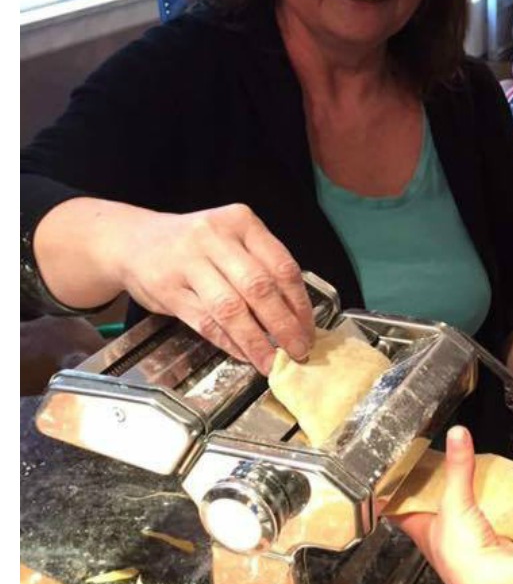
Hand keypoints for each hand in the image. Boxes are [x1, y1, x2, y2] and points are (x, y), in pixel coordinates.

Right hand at [111, 204, 314, 364]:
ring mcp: (187, 262)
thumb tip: (296, 315)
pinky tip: (243, 354)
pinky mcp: (166, 288)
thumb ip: (260, 266)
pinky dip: (227, 341)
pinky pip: (204, 320)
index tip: (310, 329)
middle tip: (299, 349)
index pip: (282, 266)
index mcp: (241, 222)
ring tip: (272, 361)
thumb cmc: (192, 245)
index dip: (300, 303)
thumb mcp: (230, 240)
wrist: (131, 240)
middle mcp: (214, 237)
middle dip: (284, 325)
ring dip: (256, 340)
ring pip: (231, 308)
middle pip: (259, 288)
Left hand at [396, 427, 512, 583]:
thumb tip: (457, 432)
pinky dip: (486, 513)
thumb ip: (458, 467)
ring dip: (459, 504)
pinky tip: (494, 499)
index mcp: (420, 531)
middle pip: (428, 513)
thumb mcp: (455, 503)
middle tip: (433, 468)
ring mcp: (463, 545)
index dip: (391, 493)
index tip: (390, 475)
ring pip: (456, 520)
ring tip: (464, 479)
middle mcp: (438, 540)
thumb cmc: (461, 550)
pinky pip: (482, 525)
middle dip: (429, 494)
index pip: (397, 509)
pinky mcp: (487, 548)